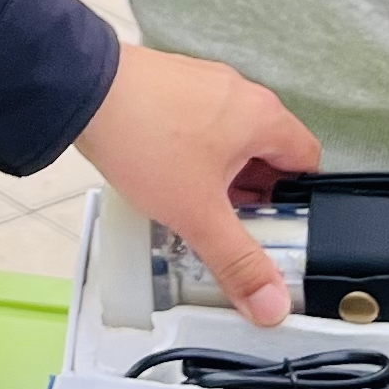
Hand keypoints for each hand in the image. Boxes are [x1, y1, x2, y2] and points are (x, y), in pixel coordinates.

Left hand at [70, 44, 320, 326]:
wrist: (80, 90)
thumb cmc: (145, 140)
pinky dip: (192, 155)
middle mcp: (239, 93)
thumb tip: (271, 303)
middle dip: (254, 195)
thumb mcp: (198, 214)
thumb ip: (238, 263)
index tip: (280, 231)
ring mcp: (203, 84)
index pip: (307, 161)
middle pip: (267, 153)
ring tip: (195, 209)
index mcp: (263, 116)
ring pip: (229, 140)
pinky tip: (167, 179)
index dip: (299, 202)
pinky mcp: (171, 85)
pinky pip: (198, 126)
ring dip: (220, 176)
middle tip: (233, 228)